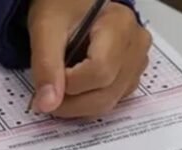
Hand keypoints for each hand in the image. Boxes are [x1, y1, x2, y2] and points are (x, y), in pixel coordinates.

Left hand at [28, 0, 151, 116]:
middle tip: (44, 98)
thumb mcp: (45, 28)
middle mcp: (135, 45)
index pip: (100, 71)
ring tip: (57, 91)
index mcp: (120, 25)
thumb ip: (46, 66)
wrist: (74, 3)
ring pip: (109, 102)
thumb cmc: (63, 7)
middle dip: (70, 103)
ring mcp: (136, 63)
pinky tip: (71, 91)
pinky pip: (110, 101)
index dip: (69, 85)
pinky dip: (86, 104)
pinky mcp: (130, 76)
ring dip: (77, 107)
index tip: (47, 82)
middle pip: (106, 92)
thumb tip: (47, 105)